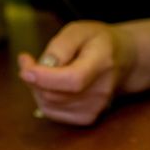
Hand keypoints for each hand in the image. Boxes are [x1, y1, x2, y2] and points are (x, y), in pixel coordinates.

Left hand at [17, 21, 135, 125]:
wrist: (124, 60)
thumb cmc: (98, 42)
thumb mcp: (79, 31)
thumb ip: (60, 46)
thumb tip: (43, 66)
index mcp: (102, 63)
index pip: (72, 80)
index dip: (44, 77)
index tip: (25, 66)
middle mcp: (101, 91)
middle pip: (55, 95)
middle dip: (33, 79)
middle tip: (28, 61)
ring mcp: (95, 108)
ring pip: (49, 105)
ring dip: (38, 88)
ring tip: (43, 71)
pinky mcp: (87, 118)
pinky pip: (53, 113)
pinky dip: (44, 99)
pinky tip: (50, 85)